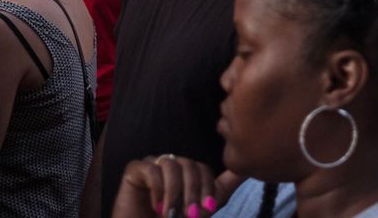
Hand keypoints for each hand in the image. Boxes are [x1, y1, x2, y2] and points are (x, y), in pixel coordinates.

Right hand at [111, 155, 241, 217]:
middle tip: (190, 215)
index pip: (203, 168)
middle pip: (189, 165)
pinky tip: (156, 207)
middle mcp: (170, 166)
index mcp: (186, 174)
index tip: (208, 209)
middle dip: (193, 192)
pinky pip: (151, 168)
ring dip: (175, 192)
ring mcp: (152, 166)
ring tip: (171, 214)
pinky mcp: (134, 171)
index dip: (208, 188)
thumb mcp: (200, 210)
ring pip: (172, 164)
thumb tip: (244, 169)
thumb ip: (220, 190)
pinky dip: (157, 189)